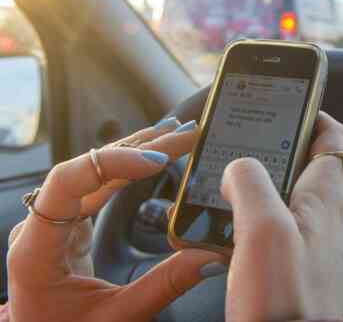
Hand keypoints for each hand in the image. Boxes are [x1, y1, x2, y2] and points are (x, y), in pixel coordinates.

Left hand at [7, 119, 222, 321]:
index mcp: (36, 249)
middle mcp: (40, 226)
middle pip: (89, 169)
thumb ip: (164, 285)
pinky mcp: (71, 221)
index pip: (65, 182)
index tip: (157, 161)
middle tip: (186, 136)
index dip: (111, 164)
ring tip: (177, 134)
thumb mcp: (117, 317)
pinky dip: (131, 167)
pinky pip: (100, 184)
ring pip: (97, 171)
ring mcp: (55, 221)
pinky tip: (153, 153)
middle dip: (143, 148)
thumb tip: (211, 256)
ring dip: (140, 151)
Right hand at [220, 111, 342, 321]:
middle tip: (247, 139)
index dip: (315, 113)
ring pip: (289, 196)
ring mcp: (312, 244)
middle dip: (278, 146)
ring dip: (263, 183)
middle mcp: (325, 219)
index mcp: (325, 199)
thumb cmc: (285, 300)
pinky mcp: (295, 267)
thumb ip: (251, 182)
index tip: (292, 99)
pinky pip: (277, 227)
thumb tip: (239, 165)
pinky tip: (232, 227)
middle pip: (307, 165)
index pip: (334, 138)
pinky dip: (256, 217)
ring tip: (231, 180)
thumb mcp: (264, 227)